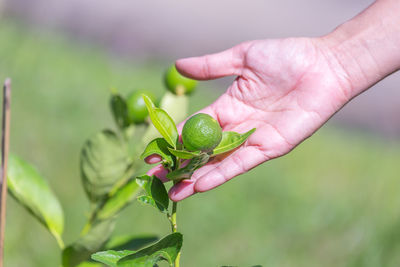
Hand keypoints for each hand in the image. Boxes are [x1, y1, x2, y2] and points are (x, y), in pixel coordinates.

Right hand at [149, 37, 351, 200]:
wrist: (323, 66)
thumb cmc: (286, 57)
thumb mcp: (242, 57)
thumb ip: (211, 65)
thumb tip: (178, 64)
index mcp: (227, 106)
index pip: (193, 126)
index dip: (173, 138)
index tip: (154, 150)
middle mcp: (236, 126)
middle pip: (201, 149)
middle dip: (179, 164)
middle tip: (156, 178)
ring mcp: (251, 140)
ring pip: (217, 162)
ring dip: (195, 177)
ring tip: (173, 192)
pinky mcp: (269, 148)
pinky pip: (240, 164)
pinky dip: (220, 174)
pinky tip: (200, 184)